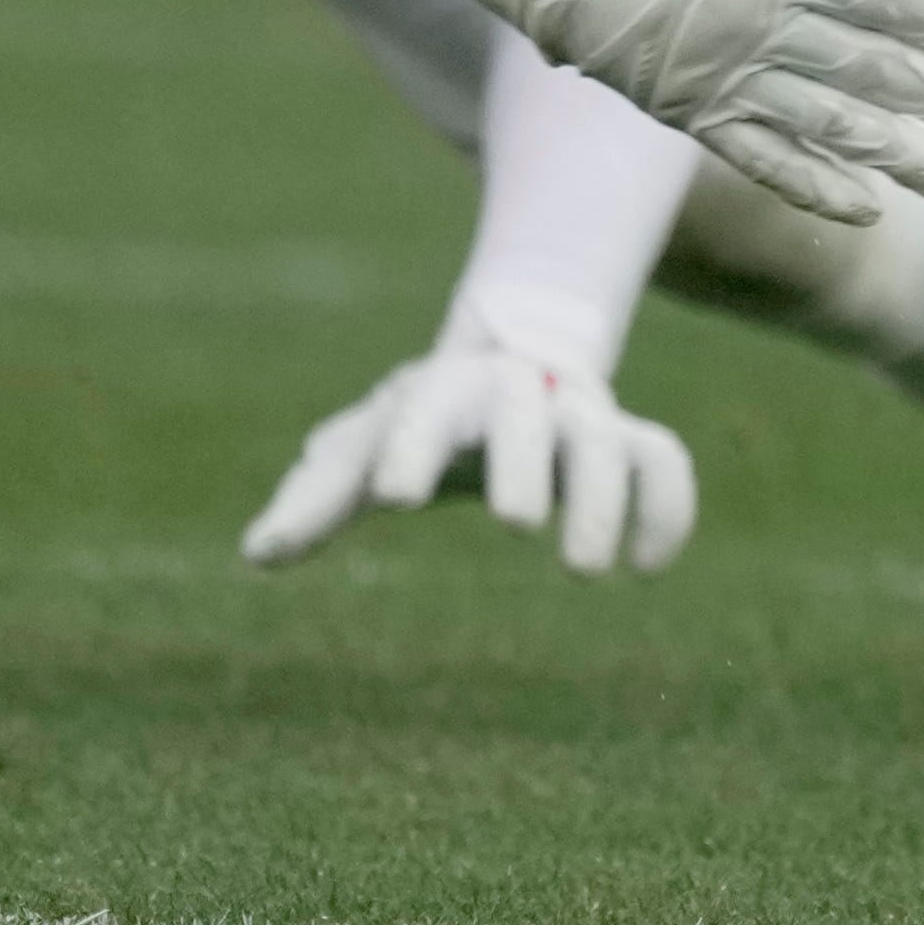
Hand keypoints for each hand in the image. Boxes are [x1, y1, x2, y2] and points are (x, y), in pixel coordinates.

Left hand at [245, 316, 695, 575]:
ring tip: (584, 571)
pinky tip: (645, 567)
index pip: (426, 411)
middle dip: (522, 462)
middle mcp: (520, 394)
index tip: (395, 499)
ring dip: (601, 499)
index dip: (411, 449)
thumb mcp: (364, 447)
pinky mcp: (626, 440)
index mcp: (442, 391)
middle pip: (527, 415)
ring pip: (607, 440)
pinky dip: (666, 507)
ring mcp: (579, 415)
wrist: (514, 353)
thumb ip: (317, 496)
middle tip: (513, 523)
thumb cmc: (420, 421)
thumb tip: (258, 555)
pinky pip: (662, 461)